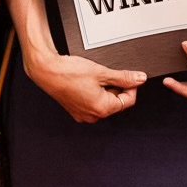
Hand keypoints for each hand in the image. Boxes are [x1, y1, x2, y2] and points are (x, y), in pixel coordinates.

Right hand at [26, 49, 146, 123]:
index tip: (130, 77)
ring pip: (104, 103)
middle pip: (116, 103)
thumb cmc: (68, 72)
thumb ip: (123, 77)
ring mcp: (83, 114)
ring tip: (96, 76)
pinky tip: (88, 82)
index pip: (128, 101)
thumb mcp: (101, 72)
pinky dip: (94, 93)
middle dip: (117, 88)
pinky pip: (92, 103)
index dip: (131, 87)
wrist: (47, 71)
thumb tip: (139, 79)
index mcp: (102, 109)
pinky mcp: (75, 110)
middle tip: (109, 74)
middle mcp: (92, 116)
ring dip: (105, 90)